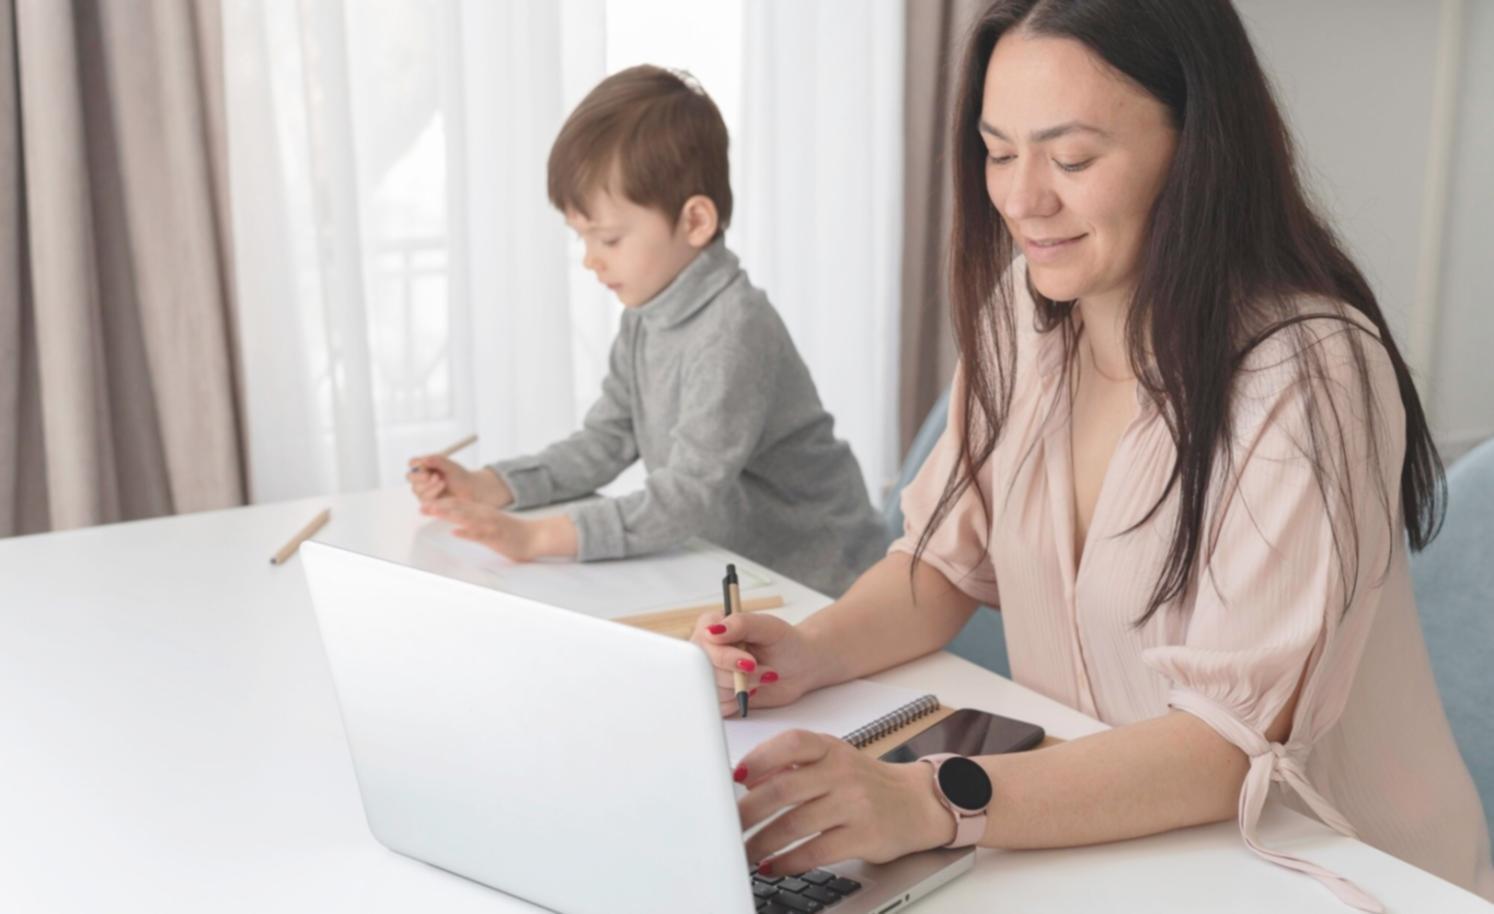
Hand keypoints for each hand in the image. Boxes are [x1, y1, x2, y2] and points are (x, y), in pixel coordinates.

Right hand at [406, 457, 511, 507]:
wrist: (469, 489)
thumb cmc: (459, 475)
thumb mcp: (450, 466)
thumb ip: (437, 461)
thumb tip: (424, 460)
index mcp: (425, 466)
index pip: (412, 463)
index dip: (415, 463)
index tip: (424, 464)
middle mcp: (421, 478)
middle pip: (409, 476)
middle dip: (419, 476)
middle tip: (433, 475)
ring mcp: (423, 490)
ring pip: (416, 489)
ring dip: (428, 485)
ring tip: (442, 481)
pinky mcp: (427, 501)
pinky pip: (423, 498)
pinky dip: (432, 492)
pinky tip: (442, 487)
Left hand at [420, 497, 575, 560]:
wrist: (534, 537)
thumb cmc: (511, 533)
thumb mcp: (490, 523)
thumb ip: (475, 520)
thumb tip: (457, 520)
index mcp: (482, 511)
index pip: (459, 504)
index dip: (441, 503)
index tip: (425, 504)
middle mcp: (484, 514)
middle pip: (459, 508)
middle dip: (439, 506)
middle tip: (422, 507)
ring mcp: (490, 524)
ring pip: (466, 517)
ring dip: (449, 514)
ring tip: (433, 512)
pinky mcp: (496, 536)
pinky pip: (479, 534)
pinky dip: (467, 533)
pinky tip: (456, 532)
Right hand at [690, 611, 825, 717]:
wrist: (799, 666)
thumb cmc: (785, 642)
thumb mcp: (768, 627)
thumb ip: (741, 624)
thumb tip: (713, 631)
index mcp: (714, 625)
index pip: (704, 643)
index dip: (725, 657)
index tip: (750, 662)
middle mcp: (709, 649)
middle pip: (706, 669)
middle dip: (739, 675)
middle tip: (763, 670)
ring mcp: (712, 671)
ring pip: (712, 689)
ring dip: (742, 688)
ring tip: (762, 678)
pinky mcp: (718, 693)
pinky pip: (718, 705)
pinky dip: (737, 702)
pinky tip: (752, 691)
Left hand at [736, 730, 955, 874]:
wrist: (917, 803)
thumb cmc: (864, 782)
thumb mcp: (833, 761)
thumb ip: (793, 765)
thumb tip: (748, 781)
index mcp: (830, 749)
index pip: (791, 743)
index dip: (758, 758)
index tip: (734, 778)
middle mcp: (842, 772)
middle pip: (783, 788)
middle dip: (747, 811)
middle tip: (726, 826)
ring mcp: (855, 804)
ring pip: (794, 824)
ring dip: (762, 843)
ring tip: (745, 853)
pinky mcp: (864, 836)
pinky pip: (815, 851)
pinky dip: (788, 862)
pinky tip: (774, 866)